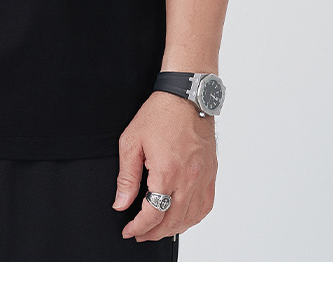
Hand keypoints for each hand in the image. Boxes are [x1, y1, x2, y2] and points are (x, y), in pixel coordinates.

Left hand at [113, 90, 216, 242]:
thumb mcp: (131, 142)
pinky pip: (205, 206)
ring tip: (157, 229)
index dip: (138, 227)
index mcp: (167, 171)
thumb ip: (126, 177)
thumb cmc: (160, 113)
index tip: (129, 230)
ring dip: (173, 229)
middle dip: (153, 233)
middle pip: (172, 221)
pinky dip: (193, 218)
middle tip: (140, 234)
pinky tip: (181, 218)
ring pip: (190, 218)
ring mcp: (203, 178)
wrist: (186, 97)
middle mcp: (189, 178)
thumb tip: (121, 203)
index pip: (153, 214)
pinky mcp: (211, 174)